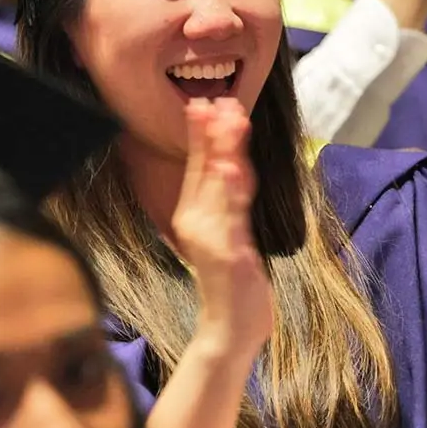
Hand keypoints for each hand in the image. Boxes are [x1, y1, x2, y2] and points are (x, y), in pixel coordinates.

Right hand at [172, 98, 272, 361]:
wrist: (230, 328)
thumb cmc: (232, 282)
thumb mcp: (227, 234)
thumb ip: (225, 202)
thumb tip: (230, 166)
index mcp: (194, 215)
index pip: (198, 166)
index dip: (202, 134)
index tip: (204, 102)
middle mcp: (196, 222)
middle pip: (206, 170)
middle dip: (211, 132)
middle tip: (216, 99)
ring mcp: (210, 237)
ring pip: (218, 185)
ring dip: (222, 149)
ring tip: (227, 120)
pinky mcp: (227, 252)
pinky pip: (229, 215)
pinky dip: (228, 190)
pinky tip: (230, 167)